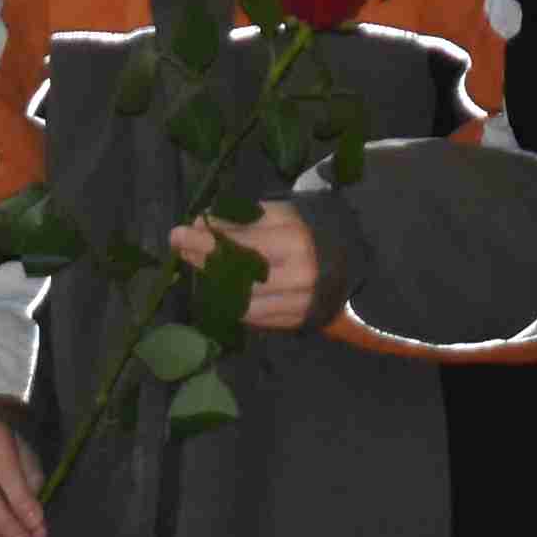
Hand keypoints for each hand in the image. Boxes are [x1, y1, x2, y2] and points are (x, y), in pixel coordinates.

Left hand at [163, 202, 322, 333]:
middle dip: (204, 260)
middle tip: (181, 248)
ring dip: (214, 285)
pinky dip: (232, 303)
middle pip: (237, 274)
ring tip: (198, 268)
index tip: (181, 232)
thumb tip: (205, 222)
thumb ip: (247, 218)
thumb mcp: (285, 213)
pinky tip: (219, 290)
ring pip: (241, 301)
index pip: (242, 244)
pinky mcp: (295, 322)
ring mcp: (296, 303)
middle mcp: (296, 276)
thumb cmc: (314, 230)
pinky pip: (254, 317)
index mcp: (295, 242)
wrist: (355, 262)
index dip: (208, 241)